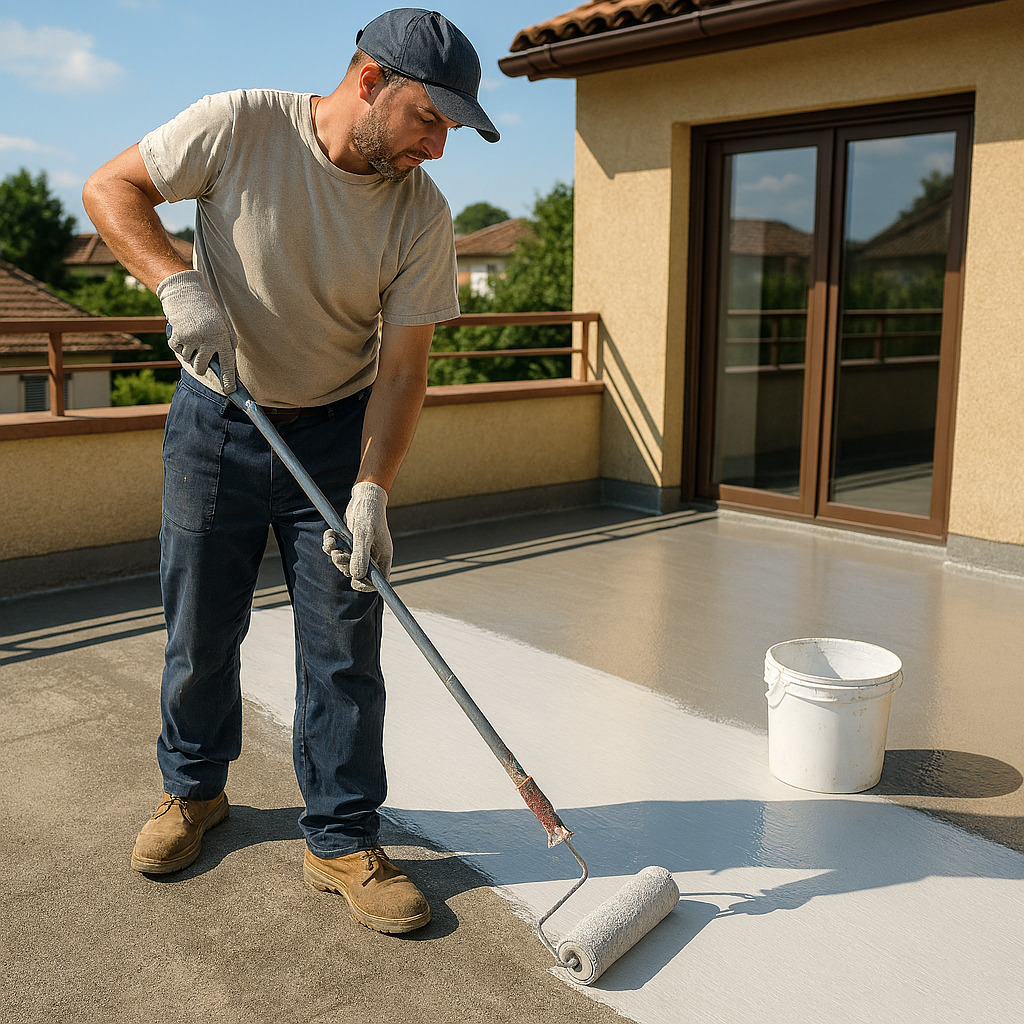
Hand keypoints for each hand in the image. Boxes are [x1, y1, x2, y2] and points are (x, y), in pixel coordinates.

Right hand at [157, 269, 236, 392]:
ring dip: (188, 352)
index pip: (227, 364)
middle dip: (200, 368)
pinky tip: (183, 333)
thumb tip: (224, 365)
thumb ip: (224, 343)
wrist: (188, 293)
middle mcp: (208, 341)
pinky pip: (177, 350)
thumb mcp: (222, 325)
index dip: (228, 379)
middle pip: (201, 368)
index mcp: (222, 338)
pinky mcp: (179, 336)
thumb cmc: (208, 312)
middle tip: (200, 362)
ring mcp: (192, 340)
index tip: (229, 390)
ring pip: (188, 359)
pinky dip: (179, 345)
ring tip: (192, 337)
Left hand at [322, 482, 391, 592]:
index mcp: (382, 557)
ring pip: (344, 563)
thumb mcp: (364, 534)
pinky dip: (330, 544)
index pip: (378, 581)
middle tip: (339, 554)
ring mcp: (359, 550)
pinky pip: (337, 551)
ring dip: (335, 555)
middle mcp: (371, 556)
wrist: (363, 497)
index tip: (355, 581)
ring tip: (333, 543)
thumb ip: (360, 555)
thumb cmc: (369, 514)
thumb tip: (356, 576)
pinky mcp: (348, 543)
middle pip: (356, 574)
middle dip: (344, 566)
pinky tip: (330, 535)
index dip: (367, 586)